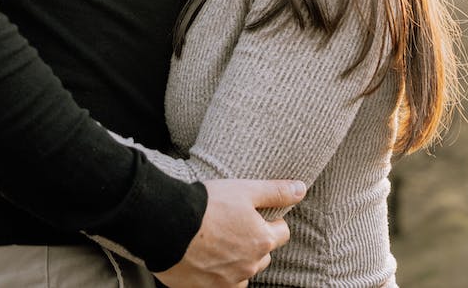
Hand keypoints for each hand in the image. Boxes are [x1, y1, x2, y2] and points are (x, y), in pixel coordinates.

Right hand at [153, 178, 304, 287]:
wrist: (165, 225)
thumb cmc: (206, 205)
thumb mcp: (245, 189)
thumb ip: (276, 192)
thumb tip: (302, 189)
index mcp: (261, 241)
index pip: (282, 233)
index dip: (270, 221)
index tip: (254, 213)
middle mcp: (249, 266)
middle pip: (262, 254)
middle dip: (254, 242)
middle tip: (233, 226)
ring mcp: (227, 281)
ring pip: (243, 273)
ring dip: (238, 262)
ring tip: (219, 243)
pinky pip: (221, 285)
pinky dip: (218, 275)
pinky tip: (206, 259)